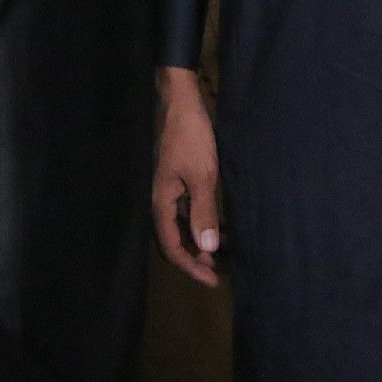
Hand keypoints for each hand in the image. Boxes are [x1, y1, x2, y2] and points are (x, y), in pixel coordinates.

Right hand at [152, 66, 222, 286]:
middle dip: (194, 258)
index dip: (190, 266)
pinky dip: (200, 222)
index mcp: (161, 202)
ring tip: (220, 253)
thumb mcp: (202, 175)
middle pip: (173, 239)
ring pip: (180, 226)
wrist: (181, 101)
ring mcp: (169, 189)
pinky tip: (217, 225)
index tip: (212, 279)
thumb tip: (208, 248)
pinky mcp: (178, 179)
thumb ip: (204, 212)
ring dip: (198, 241)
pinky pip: (187, 210)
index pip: (171, 246)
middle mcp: (161, 199)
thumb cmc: (190, 138)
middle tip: (218, 271)